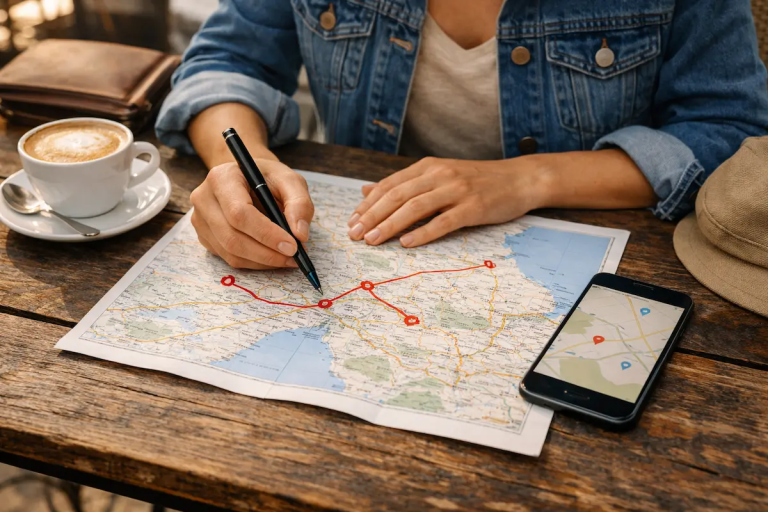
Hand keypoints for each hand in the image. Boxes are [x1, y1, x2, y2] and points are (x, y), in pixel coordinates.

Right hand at [190, 160, 313, 268]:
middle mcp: (204, 198)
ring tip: (288, 258)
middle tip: (294, 258)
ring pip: (231, 252)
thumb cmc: (268, 178)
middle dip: (267, 253)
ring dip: (263, 261)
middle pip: (232, 237)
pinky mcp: (205, 237)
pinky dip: (255, 262)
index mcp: (222, 178)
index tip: (292, 246)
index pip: (239, 213)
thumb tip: (300, 235)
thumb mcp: (290, 181)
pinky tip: (272, 255)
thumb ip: (299, 204)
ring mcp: (200, 220)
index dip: (266, 233)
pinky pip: (229, 258)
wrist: (249, 179)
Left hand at [347, 156, 546, 246]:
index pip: (390, 185)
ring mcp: (457, 190)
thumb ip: (405, 183)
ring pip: (415, 207)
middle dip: (372, 216)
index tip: (351, 221)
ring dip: (391, 225)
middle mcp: (440, 174)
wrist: (520, 179)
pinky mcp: (473, 207)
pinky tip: (407, 243)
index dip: (368, 204)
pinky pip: (443, 221)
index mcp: (428, 166)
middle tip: (355, 234)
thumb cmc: (477, 181)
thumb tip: (367, 190)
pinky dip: (423, 233)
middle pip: (398, 196)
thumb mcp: (439, 175)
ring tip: (373, 240)